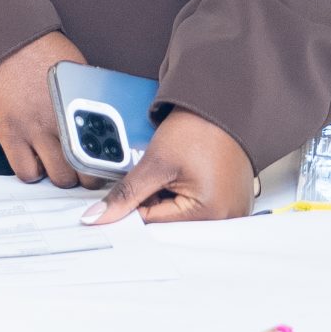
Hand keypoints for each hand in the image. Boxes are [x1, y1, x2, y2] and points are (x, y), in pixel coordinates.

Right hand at [0, 31, 91, 186]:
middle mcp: (59, 123)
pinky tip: (37, 160)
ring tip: (60, 164)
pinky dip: (33, 171)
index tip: (106, 166)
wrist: (7, 42)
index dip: (107, 165)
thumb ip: (90, 102)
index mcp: (80, 108)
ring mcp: (33, 131)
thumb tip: (105, 124)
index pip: (103, 153)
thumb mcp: (78, 75)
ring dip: (62, 175)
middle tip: (84, 168)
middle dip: (86, 174)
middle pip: (83, 172)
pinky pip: (26, 171)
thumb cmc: (43, 52)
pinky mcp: (9, 134)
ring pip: (57, 177)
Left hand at [82, 108, 254, 224]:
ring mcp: (231, 210)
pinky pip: (198, 208)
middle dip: (153, 203)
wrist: (219, 106)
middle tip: (156, 177)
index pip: (156, 225)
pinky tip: (183, 177)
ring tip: (173, 174)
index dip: (135, 209)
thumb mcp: (155, 162)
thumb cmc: (198, 129)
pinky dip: (183, 195)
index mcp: (212, 214)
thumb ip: (126, 194)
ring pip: (181, 216)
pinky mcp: (230, 200)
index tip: (125, 195)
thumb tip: (99, 216)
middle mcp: (227, 218)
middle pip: (171, 224)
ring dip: (168, 199)